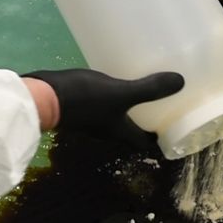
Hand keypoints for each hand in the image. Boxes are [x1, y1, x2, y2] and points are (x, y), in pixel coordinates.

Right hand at [21, 69, 183, 147]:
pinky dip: (113, 98)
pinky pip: (103, 104)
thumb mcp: (120, 93)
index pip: (144, 144)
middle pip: (131, 132)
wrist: (41, 97)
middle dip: (147, 123)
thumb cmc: (83, 100)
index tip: (176, 131)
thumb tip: (181, 82)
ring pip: (116, 118)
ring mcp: (91, 119)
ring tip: (143, 93)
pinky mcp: (79, 106)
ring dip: (131, 111)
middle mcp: (106, 130)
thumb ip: (149, 89)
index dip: (160, 141)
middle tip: (164, 107)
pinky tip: (114, 79)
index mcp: (119, 132)